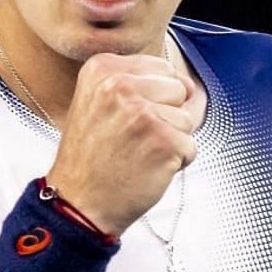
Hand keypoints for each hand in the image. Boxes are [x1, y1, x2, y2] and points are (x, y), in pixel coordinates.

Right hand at [43, 52, 194, 234]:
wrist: (77, 202)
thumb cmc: (93, 156)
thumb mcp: (100, 102)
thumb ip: (143, 84)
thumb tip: (194, 87)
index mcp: (103, 68)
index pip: (163, 69)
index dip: (156, 98)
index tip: (127, 119)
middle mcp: (120, 85)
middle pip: (179, 89)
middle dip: (167, 116)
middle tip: (133, 138)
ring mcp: (143, 113)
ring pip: (188, 118)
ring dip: (171, 140)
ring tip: (138, 153)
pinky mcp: (163, 142)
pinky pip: (191, 146)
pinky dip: (177, 162)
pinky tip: (147, 168)